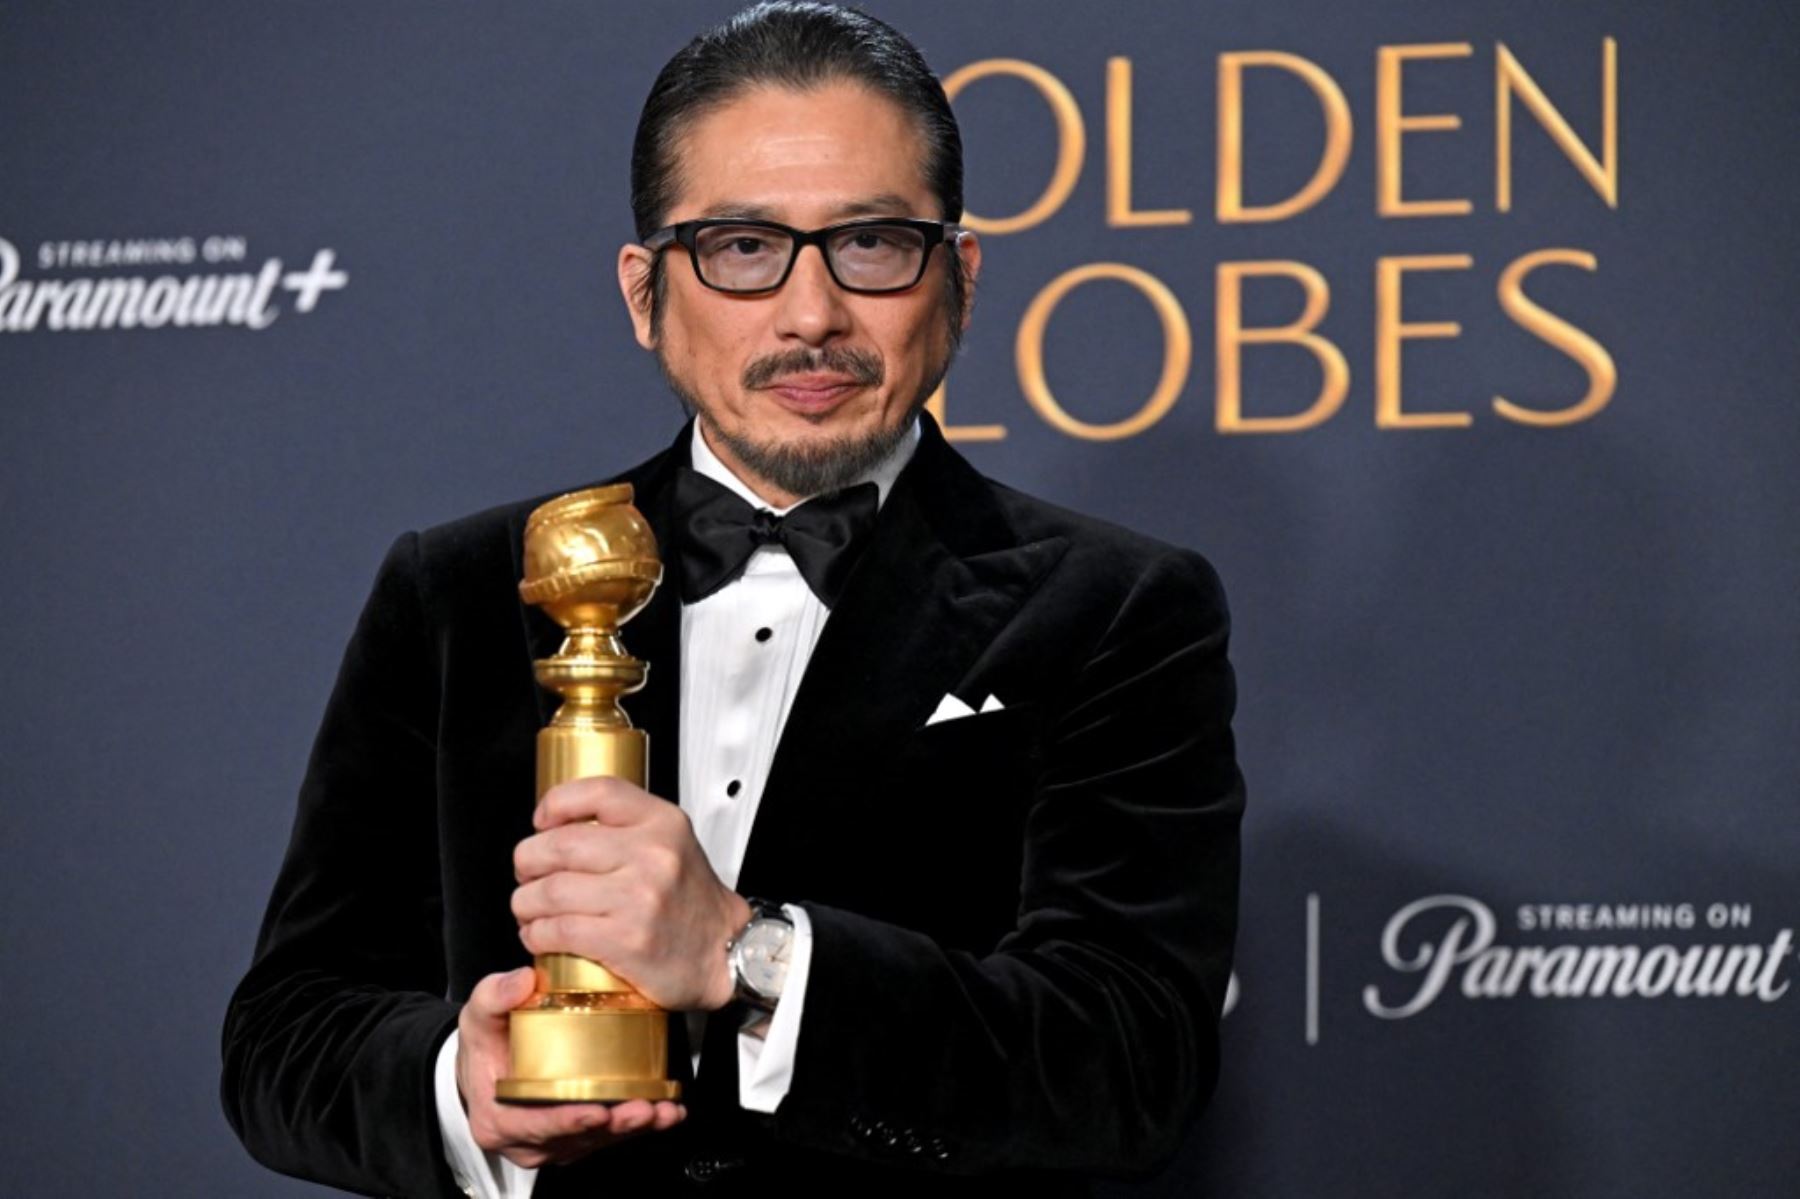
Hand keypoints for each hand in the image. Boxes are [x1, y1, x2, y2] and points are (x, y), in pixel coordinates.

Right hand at [455, 967, 685, 1168]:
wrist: (488, 1066)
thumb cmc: (486, 1044)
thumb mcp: (479, 1014)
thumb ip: (494, 996)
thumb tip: (522, 981)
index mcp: (499, 1120)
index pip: (536, 1126)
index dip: (567, 1121)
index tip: (598, 1111)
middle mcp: (528, 1140)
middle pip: (577, 1137)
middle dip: (615, 1125)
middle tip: (645, 1108)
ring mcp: (555, 1142)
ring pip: (599, 1140)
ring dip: (634, 1127)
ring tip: (663, 1111)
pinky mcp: (578, 1137)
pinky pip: (610, 1135)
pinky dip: (642, 1126)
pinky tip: (667, 1113)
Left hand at [511, 777, 752, 1011]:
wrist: (724, 952)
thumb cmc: (692, 902)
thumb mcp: (672, 844)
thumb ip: (627, 826)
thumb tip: (560, 825)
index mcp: (663, 823)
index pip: (597, 792)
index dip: (557, 803)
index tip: (543, 821)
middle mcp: (653, 855)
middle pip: (560, 845)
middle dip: (527, 861)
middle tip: (527, 873)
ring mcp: (639, 898)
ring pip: (551, 891)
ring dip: (525, 903)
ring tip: (529, 909)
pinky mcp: (626, 940)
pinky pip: (559, 930)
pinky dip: (537, 934)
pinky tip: (540, 935)